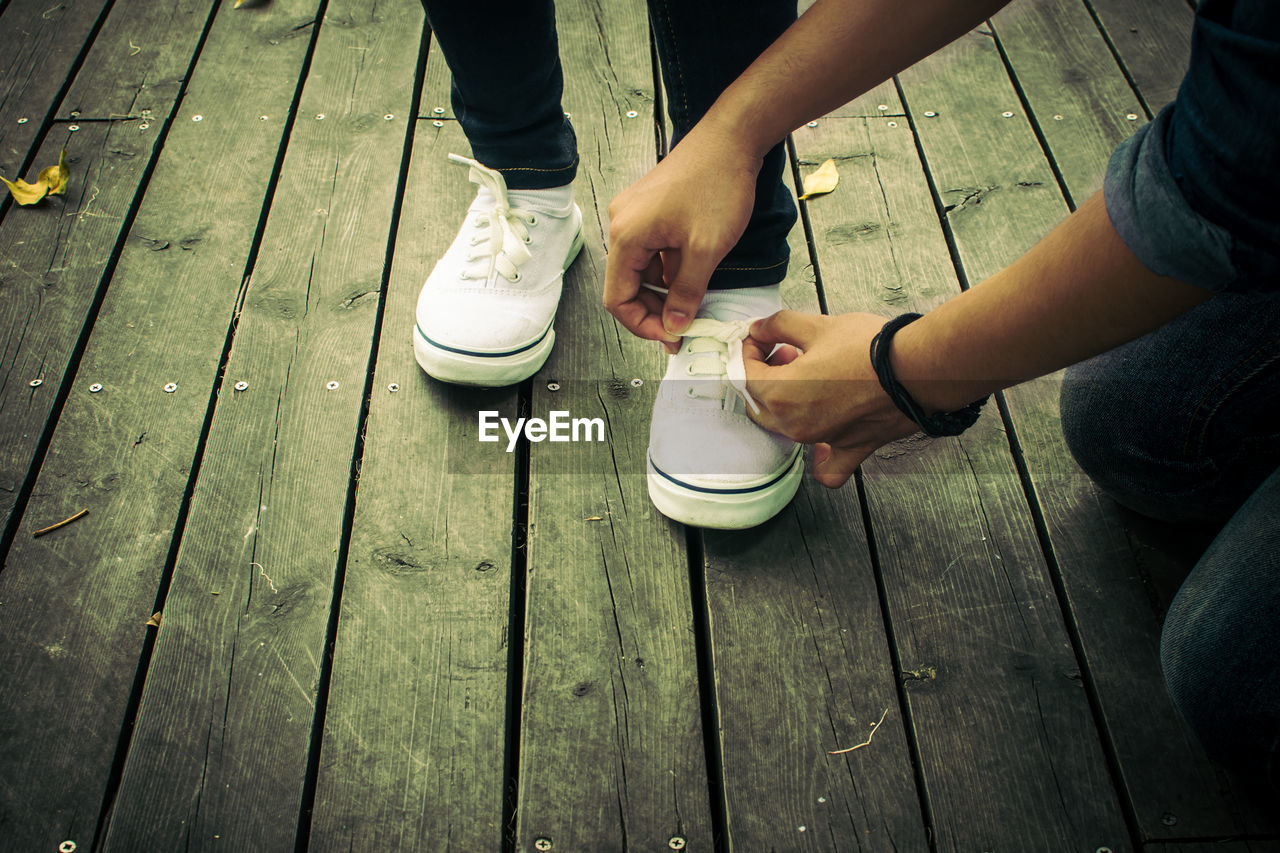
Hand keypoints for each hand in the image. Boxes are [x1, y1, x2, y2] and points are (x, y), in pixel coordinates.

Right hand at [605, 128, 761, 351]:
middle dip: (653, 312)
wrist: (731, 138)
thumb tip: (675, 326)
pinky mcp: (650, 210)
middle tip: (683, 329)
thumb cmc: (718, 184)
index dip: (642, 325)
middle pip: (626, 285)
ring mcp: (635, 215)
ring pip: (641, 270)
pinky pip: (652, 252)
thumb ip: (686, 293)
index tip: (671, 336)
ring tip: (692, 307)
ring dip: (662, 293)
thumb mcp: (706, 249)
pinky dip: (668, 272)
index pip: (616, 298)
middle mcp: (623, 224)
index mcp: (627, 236)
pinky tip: (692, 280)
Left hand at [743, 310, 919, 486]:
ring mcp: (822, 441)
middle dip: (765, 374)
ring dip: (787, 401)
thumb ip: (780, 325)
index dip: (750, 349)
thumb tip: (761, 328)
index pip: (745, 373)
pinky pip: (827, 467)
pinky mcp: (851, 449)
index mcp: (781, 395)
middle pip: (760, 402)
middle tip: (786, 351)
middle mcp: (795, 425)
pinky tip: (822, 444)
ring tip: (810, 373)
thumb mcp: (818, 325)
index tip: (762, 336)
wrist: (918, 369)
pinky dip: (820, 458)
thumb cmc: (870, 349)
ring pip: (785, 428)